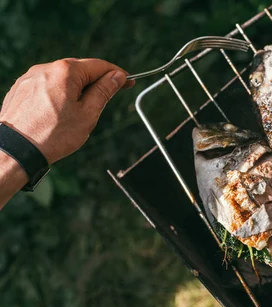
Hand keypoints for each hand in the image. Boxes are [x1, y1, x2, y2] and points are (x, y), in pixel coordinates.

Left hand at [0, 58, 133, 163]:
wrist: (17, 150)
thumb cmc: (53, 134)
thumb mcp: (88, 114)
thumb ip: (104, 91)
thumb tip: (117, 77)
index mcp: (65, 72)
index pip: (99, 65)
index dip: (117, 74)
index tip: (128, 82)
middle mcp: (45, 69)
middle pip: (80, 70)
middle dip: (96, 83)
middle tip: (107, 99)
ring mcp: (30, 78)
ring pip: (62, 79)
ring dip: (76, 90)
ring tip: (80, 114)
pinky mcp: (21, 89)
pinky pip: (47, 86)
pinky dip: (59, 95)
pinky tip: (60, 114)